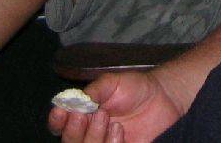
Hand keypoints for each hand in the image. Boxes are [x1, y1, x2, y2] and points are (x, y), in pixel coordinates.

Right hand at [47, 72, 182, 142]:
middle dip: (75, 132)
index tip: (60, 113)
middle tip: (92, 115)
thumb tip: (68, 103)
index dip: (57, 122)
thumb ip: (91, 93)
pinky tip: (119, 132)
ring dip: (94, 139)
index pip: (59, 126)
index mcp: (82, 115)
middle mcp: (89, 134)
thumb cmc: (135, 88)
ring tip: (110, 121)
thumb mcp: (110, 83)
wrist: (163, 97)